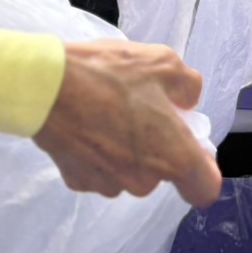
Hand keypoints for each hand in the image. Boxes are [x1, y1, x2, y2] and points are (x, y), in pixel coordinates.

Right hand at [33, 39, 221, 205]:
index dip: (201, 169)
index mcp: (173, 156)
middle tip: (139, 109)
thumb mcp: (164, 62)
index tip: (189, 146)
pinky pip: (99, 169)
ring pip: (129, 171)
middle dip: (156, 145)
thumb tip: (187, 102)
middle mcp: (143, 180)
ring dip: (124, 149)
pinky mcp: (78, 182)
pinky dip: (97, 151)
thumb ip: (188, 86)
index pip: (204, 189)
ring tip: (108, 111)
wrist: (47, 85)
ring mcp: (108, 184)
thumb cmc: (111, 73)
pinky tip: (86, 123)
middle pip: (161, 171)